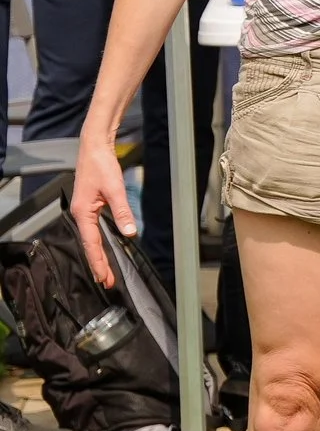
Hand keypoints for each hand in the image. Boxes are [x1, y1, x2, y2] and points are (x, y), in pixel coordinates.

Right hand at [68, 126, 133, 287]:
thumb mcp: (114, 189)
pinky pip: (93, 232)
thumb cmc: (101, 166)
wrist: (94, 148)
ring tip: (106, 273)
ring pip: (91, 240)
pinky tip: (104, 251)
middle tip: (107, 282)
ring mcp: (84, 211)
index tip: (104, 277)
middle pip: (90, 245)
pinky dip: (99, 244)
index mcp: (82, 213)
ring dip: (99, 256)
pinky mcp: (89, 207)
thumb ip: (122, 211)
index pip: (92, 244)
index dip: (99, 262)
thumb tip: (129, 232)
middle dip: (98, 264)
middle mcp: (80, 214)